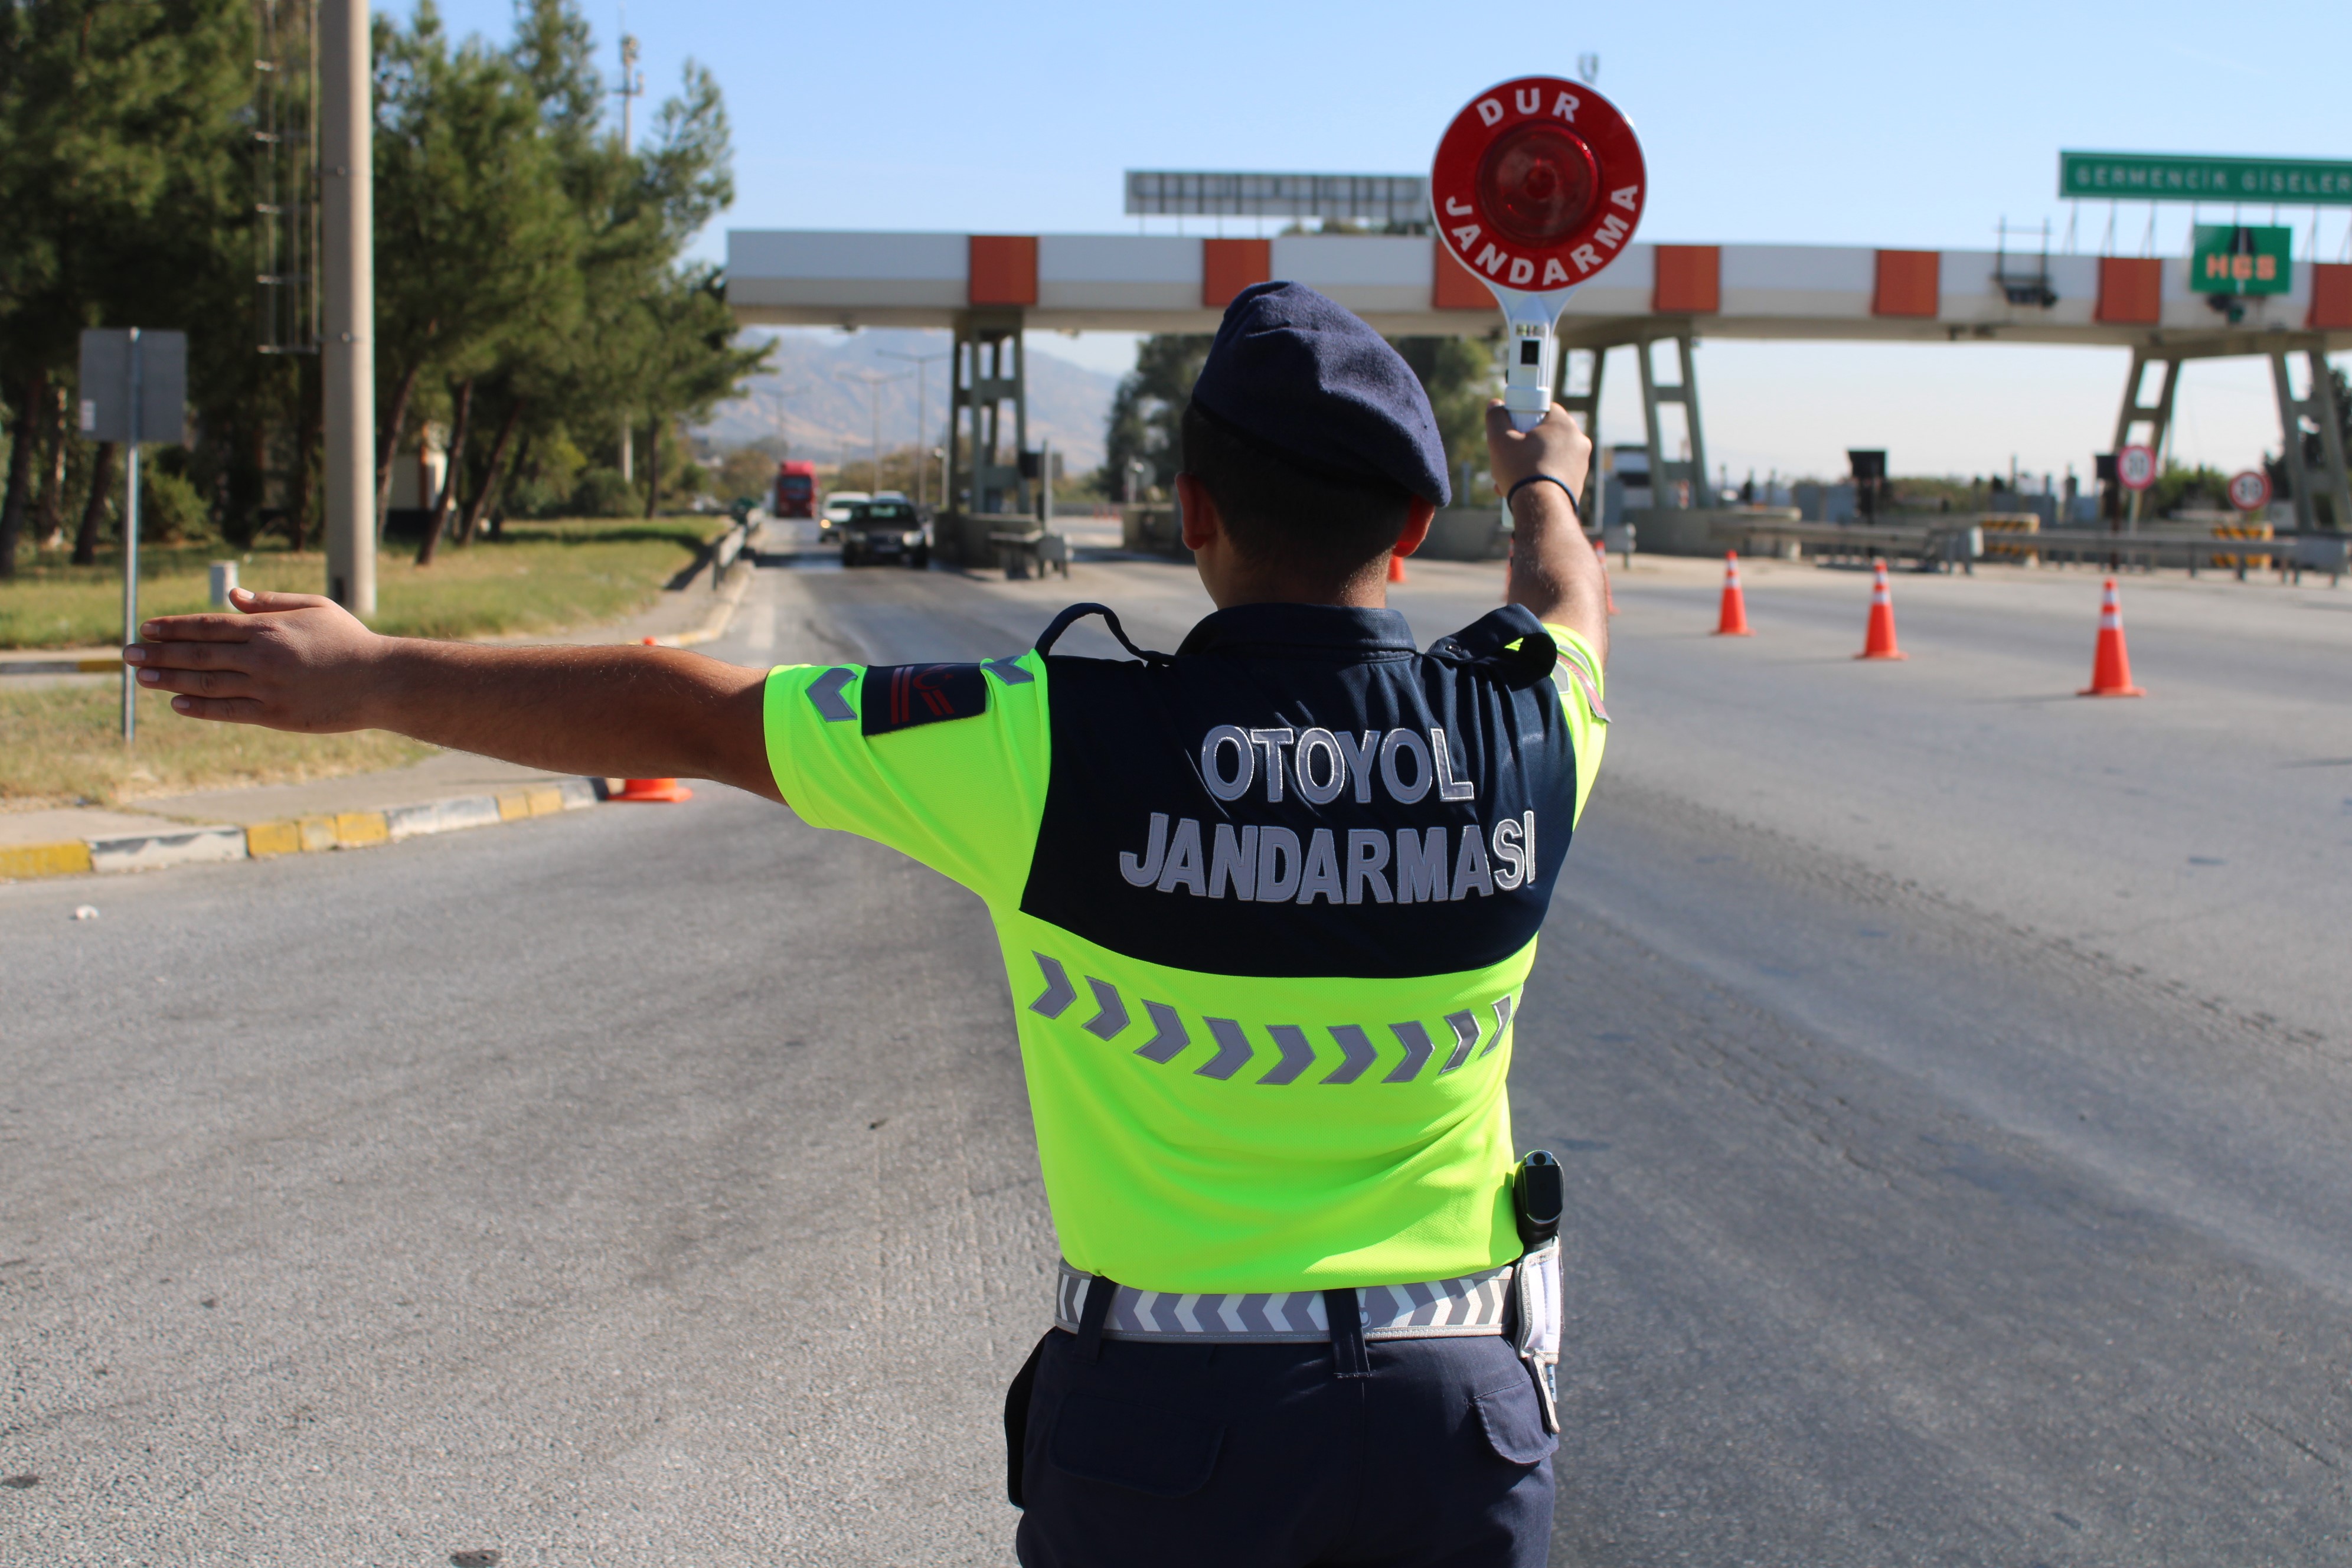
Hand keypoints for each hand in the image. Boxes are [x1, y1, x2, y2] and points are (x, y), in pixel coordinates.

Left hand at [126, 588, 387, 731]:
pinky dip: (199, 707)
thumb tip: (232, 597)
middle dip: (158, 654)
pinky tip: (177, 703)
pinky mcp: (275, 715)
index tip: (146, 628)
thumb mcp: (314, 608)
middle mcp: (259, 657)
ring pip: (205, 683)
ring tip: (142, 678)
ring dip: (169, 680)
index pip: (207, 625)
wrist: (381, 680)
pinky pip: (227, 711)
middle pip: (197, 654)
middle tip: (127, 655)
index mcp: (267, 628)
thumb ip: (271, 602)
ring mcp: (265, 687)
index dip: (172, 627)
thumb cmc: (351, 640)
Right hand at [1485, 400, 1591, 501]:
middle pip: (1545, 434)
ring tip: (1509, 480)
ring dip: (1529, 464)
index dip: (1525, 416)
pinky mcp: (1578, 482)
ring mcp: (1581, 463)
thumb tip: (1495, 404)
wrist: (1542, 510)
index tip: (1513, 429)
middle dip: (1523, 445)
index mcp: (1563, 424)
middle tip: (1507, 457)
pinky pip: (1555, 473)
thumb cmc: (1522, 472)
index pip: (1544, 409)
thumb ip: (1496, 418)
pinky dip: (1540, 478)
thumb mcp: (1499, 440)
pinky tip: (1522, 490)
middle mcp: (1578, 441)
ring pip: (1549, 455)